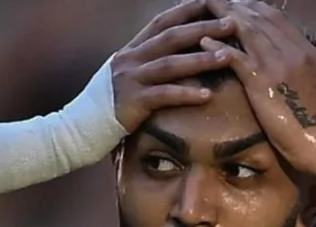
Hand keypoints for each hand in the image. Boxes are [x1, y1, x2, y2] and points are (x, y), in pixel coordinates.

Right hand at [111, 0, 237, 131]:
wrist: (83, 125)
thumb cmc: (112, 100)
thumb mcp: (128, 71)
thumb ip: (149, 58)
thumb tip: (177, 48)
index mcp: (133, 48)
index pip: (163, 21)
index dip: (187, 10)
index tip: (213, 1)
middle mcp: (132, 58)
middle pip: (172, 38)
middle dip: (203, 29)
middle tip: (232, 24)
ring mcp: (132, 79)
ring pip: (170, 64)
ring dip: (200, 59)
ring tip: (227, 56)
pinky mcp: (133, 102)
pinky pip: (164, 96)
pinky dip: (186, 94)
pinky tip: (206, 95)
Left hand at [200, 0, 315, 177]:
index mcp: (309, 53)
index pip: (280, 21)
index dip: (259, 10)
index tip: (244, 4)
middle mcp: (292, 52)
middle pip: (260, 19)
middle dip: (238, 6)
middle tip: (218, 0)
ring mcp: (276, 66)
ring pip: (246, 31)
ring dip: (224, 17)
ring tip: (206, 8)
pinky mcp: (262, 83)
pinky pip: (235, 58)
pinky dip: (218, 47)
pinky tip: (203, 41)